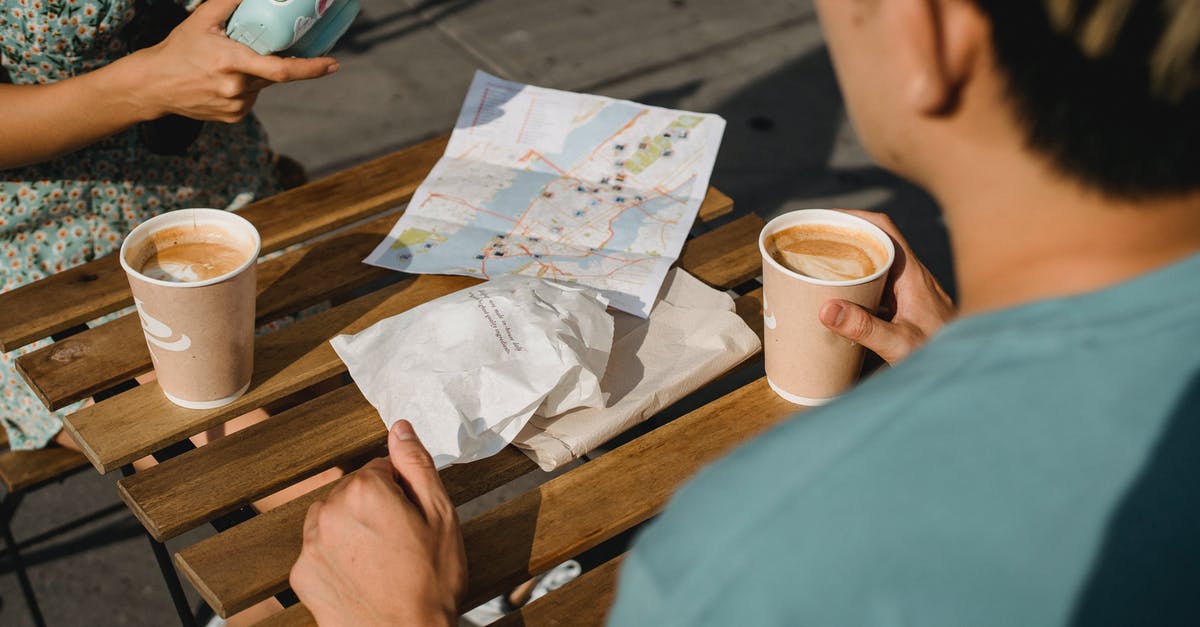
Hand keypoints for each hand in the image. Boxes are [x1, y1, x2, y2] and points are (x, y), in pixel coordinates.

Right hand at [127, 0, 337, 122]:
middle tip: (258, 49)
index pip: (282, 70)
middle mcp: (238, 89)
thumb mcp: (203, 18)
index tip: (333, 64)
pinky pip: (253, 97)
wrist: (154, 85)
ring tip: (226, 65)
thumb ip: (230, 1)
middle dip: (275, 60)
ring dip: (257, 73)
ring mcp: (237, 107)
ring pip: (264, 86)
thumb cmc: (179, 48)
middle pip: (273, 74)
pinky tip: (224, 80)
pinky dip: (248, 86)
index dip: (312, 68)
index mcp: (232, 64)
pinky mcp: (235, 117)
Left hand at [290, 421, 466, 625]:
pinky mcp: (302, 574)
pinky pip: (319, 550)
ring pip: (333, 518)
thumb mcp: (440, 516)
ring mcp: (311, 544)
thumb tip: (399, 427)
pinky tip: (361, 578)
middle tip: (401, 543)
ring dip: (352, 529)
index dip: (402, 493)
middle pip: (354, 492)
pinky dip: (336, 558)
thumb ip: (416, 465)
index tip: (413, 520)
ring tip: (381, 561)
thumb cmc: (431, 582)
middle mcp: (330, 510)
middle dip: (375, 509)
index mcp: (366, 490)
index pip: (381, 470)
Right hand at [819, 210, 955, 363]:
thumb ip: (865, 328)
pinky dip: (860, 283)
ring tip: (821, 265)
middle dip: (847, 237)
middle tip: (815, 242)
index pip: (885, 230)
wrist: (971, 367)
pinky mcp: (909, 307)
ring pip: (879, 264)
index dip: (856, 218)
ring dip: (853, 260)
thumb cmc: (942, 354)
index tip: (828, 220)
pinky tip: (843, 298)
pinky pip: (881, 285)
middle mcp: (912, 277)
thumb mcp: (899, 343)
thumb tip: (827, 309)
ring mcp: (911, 291)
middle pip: (879, 243)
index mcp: (912, 274)